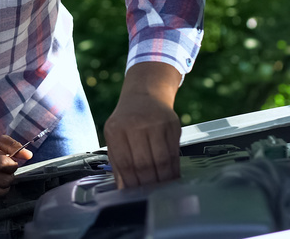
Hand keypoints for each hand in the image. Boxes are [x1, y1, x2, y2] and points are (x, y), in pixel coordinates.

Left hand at [103, 62, 183, 188]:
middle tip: (149, 196)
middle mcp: (135, 125)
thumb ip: (117, 161)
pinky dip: (174, 169)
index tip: (134, 196)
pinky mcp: (172, 124)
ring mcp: (156, 123)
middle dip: (147, 184)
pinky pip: (174, 153)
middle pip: (143, 164)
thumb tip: (122, 189)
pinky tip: (171, 177)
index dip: (131, 183)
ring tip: (161, 190)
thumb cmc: (127, 119)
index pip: (124, 163)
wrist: (145, 93)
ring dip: (162, 180)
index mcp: (116, 129)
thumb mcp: (115, 135)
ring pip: (161, 160)